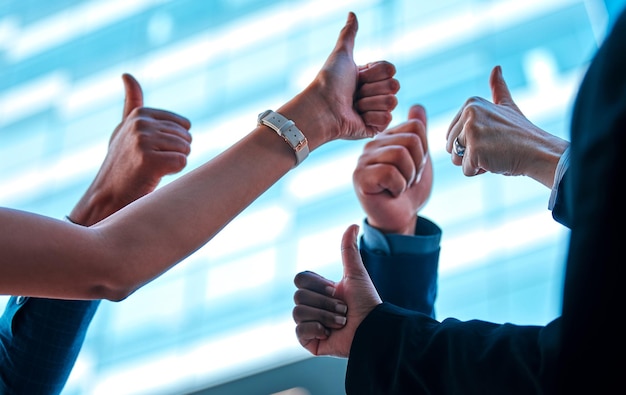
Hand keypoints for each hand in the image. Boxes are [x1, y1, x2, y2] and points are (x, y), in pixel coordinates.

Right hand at [68, 73, 191, 225]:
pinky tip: (154, 176)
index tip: (152, 150)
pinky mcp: (149, 160)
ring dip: (174, 163)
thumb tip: (127, 74)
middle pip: (187, 137)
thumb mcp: (125, 128)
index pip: (184, 125)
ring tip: (152, 169)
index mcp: (140, 114)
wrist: (108, 196)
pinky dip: (173, 173)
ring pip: (186, 149)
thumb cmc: (122, 163)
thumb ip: (132, 102)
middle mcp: (141, 123)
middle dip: (175, 153)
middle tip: (152, 164)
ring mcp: (144, 141)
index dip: (174, 142)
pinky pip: (182, 162)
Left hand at [279, 12, 398, 150]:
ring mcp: (375, 112)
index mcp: (369, 77)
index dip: (375, 72)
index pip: (390, 69)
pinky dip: (370, 117)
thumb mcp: (341, 54)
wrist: (322, 108)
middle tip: (354, 92)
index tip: (357, 76)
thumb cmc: (329, 81)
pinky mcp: (374, 128)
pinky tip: (356, 117)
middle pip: (394, 85)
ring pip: (392, 102)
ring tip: (353, 106)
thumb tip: (352, 13)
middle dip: (372, 88)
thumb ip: (348, 34)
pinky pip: (386, 119)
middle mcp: (374, 94)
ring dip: (369, 102)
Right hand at [293, 224, 381, 357]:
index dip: (317, 284)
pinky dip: (316, 330)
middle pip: (298, 295)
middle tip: (343, 309)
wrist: (373, 329)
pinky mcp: (309, 341)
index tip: (336, 290)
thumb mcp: (355, 274)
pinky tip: (329, 334)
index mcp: (319, 291)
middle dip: (325, 302)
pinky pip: (299, 331)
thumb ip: (349, 250)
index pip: (300, 279)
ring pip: (298, 312)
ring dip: (324, 316)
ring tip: (341, 322)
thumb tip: (352, 225)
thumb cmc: (366, 302)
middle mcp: (312, 306)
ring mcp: (310, 324)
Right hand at [353, 104, 431, 234]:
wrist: (400, 219)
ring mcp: (363, 160)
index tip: (414, 168)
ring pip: (400, 155)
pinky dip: (398, 187)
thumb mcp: (419, 159)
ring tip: (399, 186)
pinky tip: (390, 193)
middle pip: (410, 140)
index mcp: (386, 138)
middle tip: (407, 180)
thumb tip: (417, 106)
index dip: (423, 151)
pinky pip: (389, 172)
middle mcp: (372, 145)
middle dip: (417, 166)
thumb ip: (418, 133)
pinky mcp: (360, 177)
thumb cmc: (409, 191)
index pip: (415, 127)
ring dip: (408, 177)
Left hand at [446, 65, 567, 187]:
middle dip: (469, 154)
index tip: (492, 137)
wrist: (540, 152)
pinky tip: (495, 162)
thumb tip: (496, 68)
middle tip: (493, 147)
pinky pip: (466, 170)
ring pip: (455, 159)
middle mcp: (469, 113)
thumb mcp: (507, 106)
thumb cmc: (522, 134)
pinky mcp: (474, 149)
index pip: (452, 134)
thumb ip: (498, 88)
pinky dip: (479, 171)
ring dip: (473, 163)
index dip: (470, 142)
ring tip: (493, 154)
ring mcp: (471, 131)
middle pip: (451, 147)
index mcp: (471, 103)